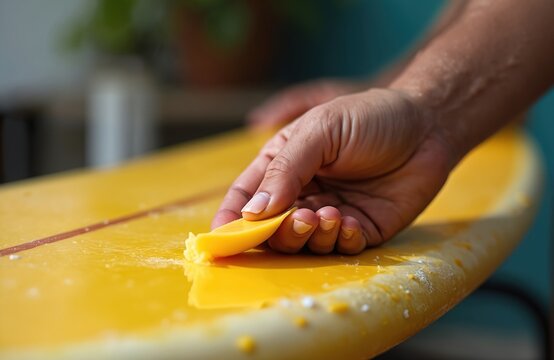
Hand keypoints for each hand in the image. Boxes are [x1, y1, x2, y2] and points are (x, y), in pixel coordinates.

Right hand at [213, 88, 455, 254]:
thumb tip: (252, 210)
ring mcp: (332, 213)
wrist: (429, 124)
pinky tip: (350, 221)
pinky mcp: (361, 228)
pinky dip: (341, 241)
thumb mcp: (321, 130)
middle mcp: (303, 192)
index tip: (223, 238)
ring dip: (311, 236)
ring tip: (330, 216)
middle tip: (300, 219)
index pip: (246, 196)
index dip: (232, 218)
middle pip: (272, 228)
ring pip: (304, 243)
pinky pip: (341, 248)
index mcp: (283, 164)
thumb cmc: (370, 116)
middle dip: (279, 232)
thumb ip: (286, 168)